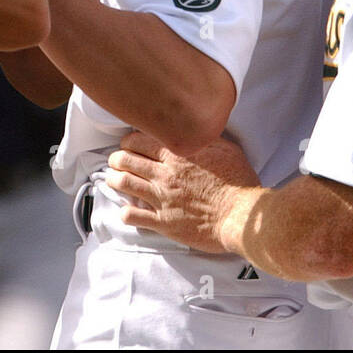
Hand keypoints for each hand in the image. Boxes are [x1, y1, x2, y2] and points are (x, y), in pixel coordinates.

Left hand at [105, 130, 259, 253]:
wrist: (241, 216)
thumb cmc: (238, 182)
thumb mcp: (226, 149)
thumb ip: (205, 139)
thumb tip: (195, 130)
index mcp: (177, 154)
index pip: (140, 140)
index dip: (129, 141)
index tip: (128, 144)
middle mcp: (164, 174)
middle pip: (127, 160)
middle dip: (117, 158)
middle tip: (115, 160)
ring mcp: (162, 198)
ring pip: (124, 184)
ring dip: (113, 180)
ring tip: (112, 179)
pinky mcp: (164, 222)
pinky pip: (134, 216)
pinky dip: (125, 212)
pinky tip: (126, 211)